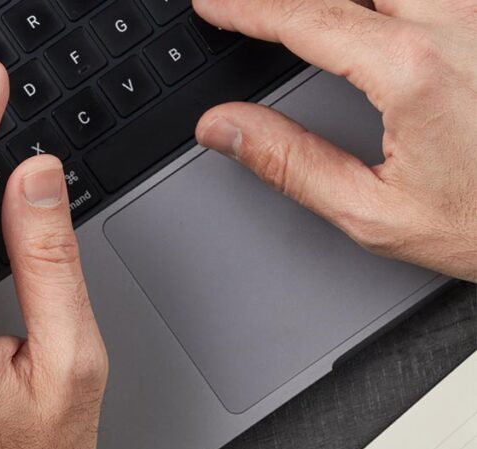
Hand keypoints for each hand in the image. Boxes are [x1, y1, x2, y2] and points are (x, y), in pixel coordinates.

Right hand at [193, 0, 476, 280]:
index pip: (306, 17)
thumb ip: (290, 163)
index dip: (248, 8)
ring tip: (300, 8)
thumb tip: (226, 128)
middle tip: (245, 2)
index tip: (213, 5)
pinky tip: (369, 12)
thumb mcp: (372, 211)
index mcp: (411, 69)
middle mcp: (454, 20)